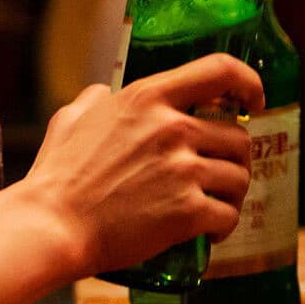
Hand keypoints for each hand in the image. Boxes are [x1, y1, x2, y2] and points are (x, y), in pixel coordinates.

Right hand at [12, 53, 263, 277]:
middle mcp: (172, 128)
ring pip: (239, 178)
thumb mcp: (73, 119)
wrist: (51, 227)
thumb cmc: (56, 177)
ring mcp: (181, 170)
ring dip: (234, 195)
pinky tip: (211, 233)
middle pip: (238, 137)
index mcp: (148, 98)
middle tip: (220, 177)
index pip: (219, 70)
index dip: (248, 83)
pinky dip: (225, 226)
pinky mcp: (186, 212)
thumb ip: (96, 99)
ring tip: (216, 206)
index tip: (254, 102)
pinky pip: (228, 215)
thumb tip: (106, 92)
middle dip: (236, 160)